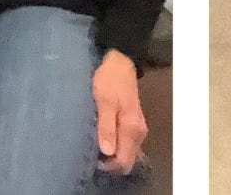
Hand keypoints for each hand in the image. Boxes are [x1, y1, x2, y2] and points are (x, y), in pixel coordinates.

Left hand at [93, 49, 148, 175]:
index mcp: (132, 129)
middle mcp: (138, 133)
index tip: (93, 161)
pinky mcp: (133, 124)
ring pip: (127, 153)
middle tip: (92, 156)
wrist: (120, 63)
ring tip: (95, 147)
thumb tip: (108, 152)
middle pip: (128, 160)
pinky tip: (103, 139)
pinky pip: (126, 144)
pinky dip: (116, 146)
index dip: (109, 167)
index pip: (124, 161)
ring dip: (113, 155)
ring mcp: (137, 128)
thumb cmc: (110, 81)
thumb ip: (107, 127)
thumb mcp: (105, 102)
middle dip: (111, 164)